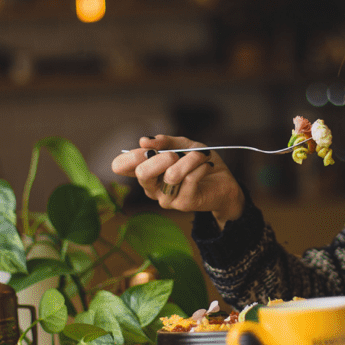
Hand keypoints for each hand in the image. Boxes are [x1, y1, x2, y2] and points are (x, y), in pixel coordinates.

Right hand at [110, 136, 243, 224]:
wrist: (224, 181)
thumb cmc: (199, 162)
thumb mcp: (184, 145)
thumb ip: (165, 141)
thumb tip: (144, 140)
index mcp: (147, 171)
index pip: (120, 166)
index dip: (131, 155)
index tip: (149, 148)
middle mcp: (152, 187)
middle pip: (142, 173)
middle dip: (162, 157)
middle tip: (177, 154)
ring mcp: (166, 198)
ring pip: (172, 175)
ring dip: (190, 159)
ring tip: (201, 156)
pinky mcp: (183, 204)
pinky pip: (190, 179)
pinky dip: (201, 166)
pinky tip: (207, 166)